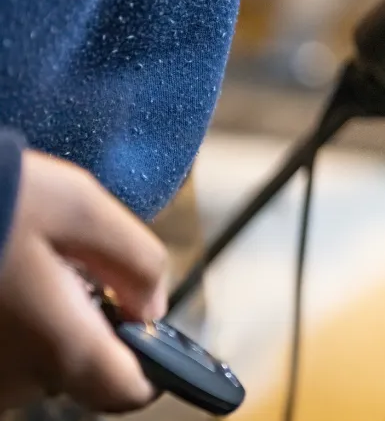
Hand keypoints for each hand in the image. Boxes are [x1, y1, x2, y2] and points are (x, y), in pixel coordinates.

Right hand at [0, 150, 167, 413]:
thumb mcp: (85, 209)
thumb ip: (137, 262)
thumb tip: (153, 306)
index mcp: (59, 348)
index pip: (129, 392)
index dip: (152, 364)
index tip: (145, 327)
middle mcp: (12, 381)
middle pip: (78, 370)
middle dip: (85, 324)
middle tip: (68, 267)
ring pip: (31, 361)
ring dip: (40, 322)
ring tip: (21, 263)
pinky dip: (6, 322)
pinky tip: (1, 277)